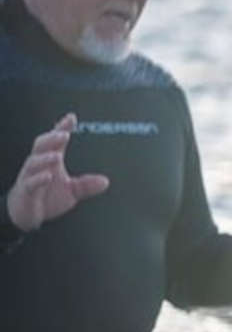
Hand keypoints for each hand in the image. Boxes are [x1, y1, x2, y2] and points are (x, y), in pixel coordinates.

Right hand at [6, 114, 109, 231]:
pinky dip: (38, 179)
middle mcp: (39, 165)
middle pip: (41, 146)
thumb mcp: (71, 191)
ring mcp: (30, 177)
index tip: (71, 118)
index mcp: (50, 161)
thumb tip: (105, 181)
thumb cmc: (46, 196)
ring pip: (33, 163)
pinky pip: (30, 183)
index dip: (62, 128)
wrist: (26, 214)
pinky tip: (48, 176)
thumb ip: (86, 185)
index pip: (56, 142)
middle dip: (51, 139)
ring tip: (57, 156)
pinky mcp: (26, 191)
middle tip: (64, 134)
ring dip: (45, 158)